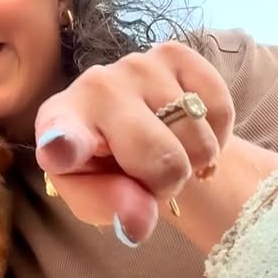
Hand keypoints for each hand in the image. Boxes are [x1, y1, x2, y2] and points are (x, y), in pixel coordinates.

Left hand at [34, 42, 234, 244]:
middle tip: (154, 179)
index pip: (62, 135)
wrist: (139, 131)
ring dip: (195, 161)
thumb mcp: (99, 200)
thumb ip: (111, 209)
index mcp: (59, 126)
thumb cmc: (108, 169)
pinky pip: (219, 108)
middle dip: (169, 183)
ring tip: (170, 153)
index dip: (64, 143)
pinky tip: (190, 132)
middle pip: (161, 157)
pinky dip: (218, 134)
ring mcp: (135, 65)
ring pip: (196, 138)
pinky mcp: (174, 53)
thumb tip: (138, 223)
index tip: (60, 150)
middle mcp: (93, 86)